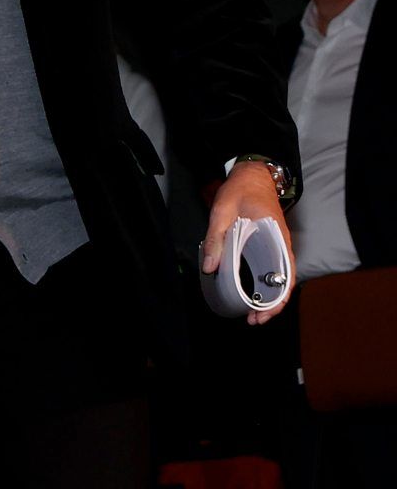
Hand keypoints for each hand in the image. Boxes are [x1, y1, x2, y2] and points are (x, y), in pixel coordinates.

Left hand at [201, 161, 293, 324]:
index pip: (285, 276)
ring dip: (268, 297)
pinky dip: (264, 284)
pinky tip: (250, 293)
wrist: (253, 175)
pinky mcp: (270, 246)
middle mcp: (282, 245)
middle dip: (272, 305)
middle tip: (253, 320)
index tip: (263, 312)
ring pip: (278, 278)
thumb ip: (216, 238)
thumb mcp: (222, 212)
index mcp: (276, 238)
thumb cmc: (240, 191)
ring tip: (251, 313)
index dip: (278, 299)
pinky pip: (271, 269)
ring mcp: (277, 246)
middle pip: (284, 282)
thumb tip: (210, 268)